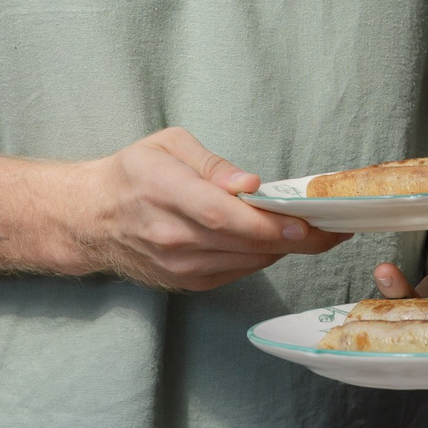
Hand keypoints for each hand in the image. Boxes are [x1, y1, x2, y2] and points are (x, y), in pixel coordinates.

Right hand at [71, 126, 342, 290]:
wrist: (91, 219)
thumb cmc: (133, 173)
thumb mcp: (167, 145)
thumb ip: (211, 163)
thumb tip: (249, 184)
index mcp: (163, 191)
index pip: (222, 215)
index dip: (267, 223)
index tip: (306, 221)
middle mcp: (170, 235)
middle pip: (243, 243)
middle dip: (296, 238)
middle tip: (336, 227)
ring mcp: (177, 265)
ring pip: (246, 261)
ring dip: (284, 248)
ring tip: (319, 231)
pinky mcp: (186, 283)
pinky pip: (236, 272)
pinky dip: (261, 257)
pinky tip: (278, 240)